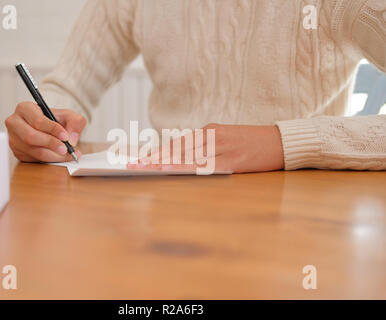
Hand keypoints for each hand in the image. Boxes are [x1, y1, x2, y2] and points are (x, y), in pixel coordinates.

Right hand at [5, 102, 85, 161]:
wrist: (49, 129)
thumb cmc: (55, 120)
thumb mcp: (68, 115)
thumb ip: (75, 122)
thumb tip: (71, 138)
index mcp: (25, 108)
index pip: (37, 120)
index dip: (53, 129)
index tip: (65, 136)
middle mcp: (15, 123)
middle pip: (31, 137)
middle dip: (51, 144)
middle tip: (65, 149)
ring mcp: (14, 139)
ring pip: (33, 150)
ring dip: (52, 155)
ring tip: (66, 154)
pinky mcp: (17, 152)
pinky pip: (33, 159)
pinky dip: (48, 160)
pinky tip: (58, 156)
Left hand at [127, 124, 284, 172]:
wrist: (281, 141)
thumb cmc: (252, 142)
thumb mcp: (227, 139)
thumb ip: (207, 146)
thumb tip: (184, 158)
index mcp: (211, 130)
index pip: (179, 143)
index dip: (159, 152)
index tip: (142, 159)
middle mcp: (213, 136)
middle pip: (179, 148)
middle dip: (156, 158)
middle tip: (136, 165)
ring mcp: (222, 147)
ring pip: (189, 155)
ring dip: (166, 162)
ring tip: (147, 169)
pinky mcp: (232, 160)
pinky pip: (206, 165)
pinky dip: (189, 168)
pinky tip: (176, 170)